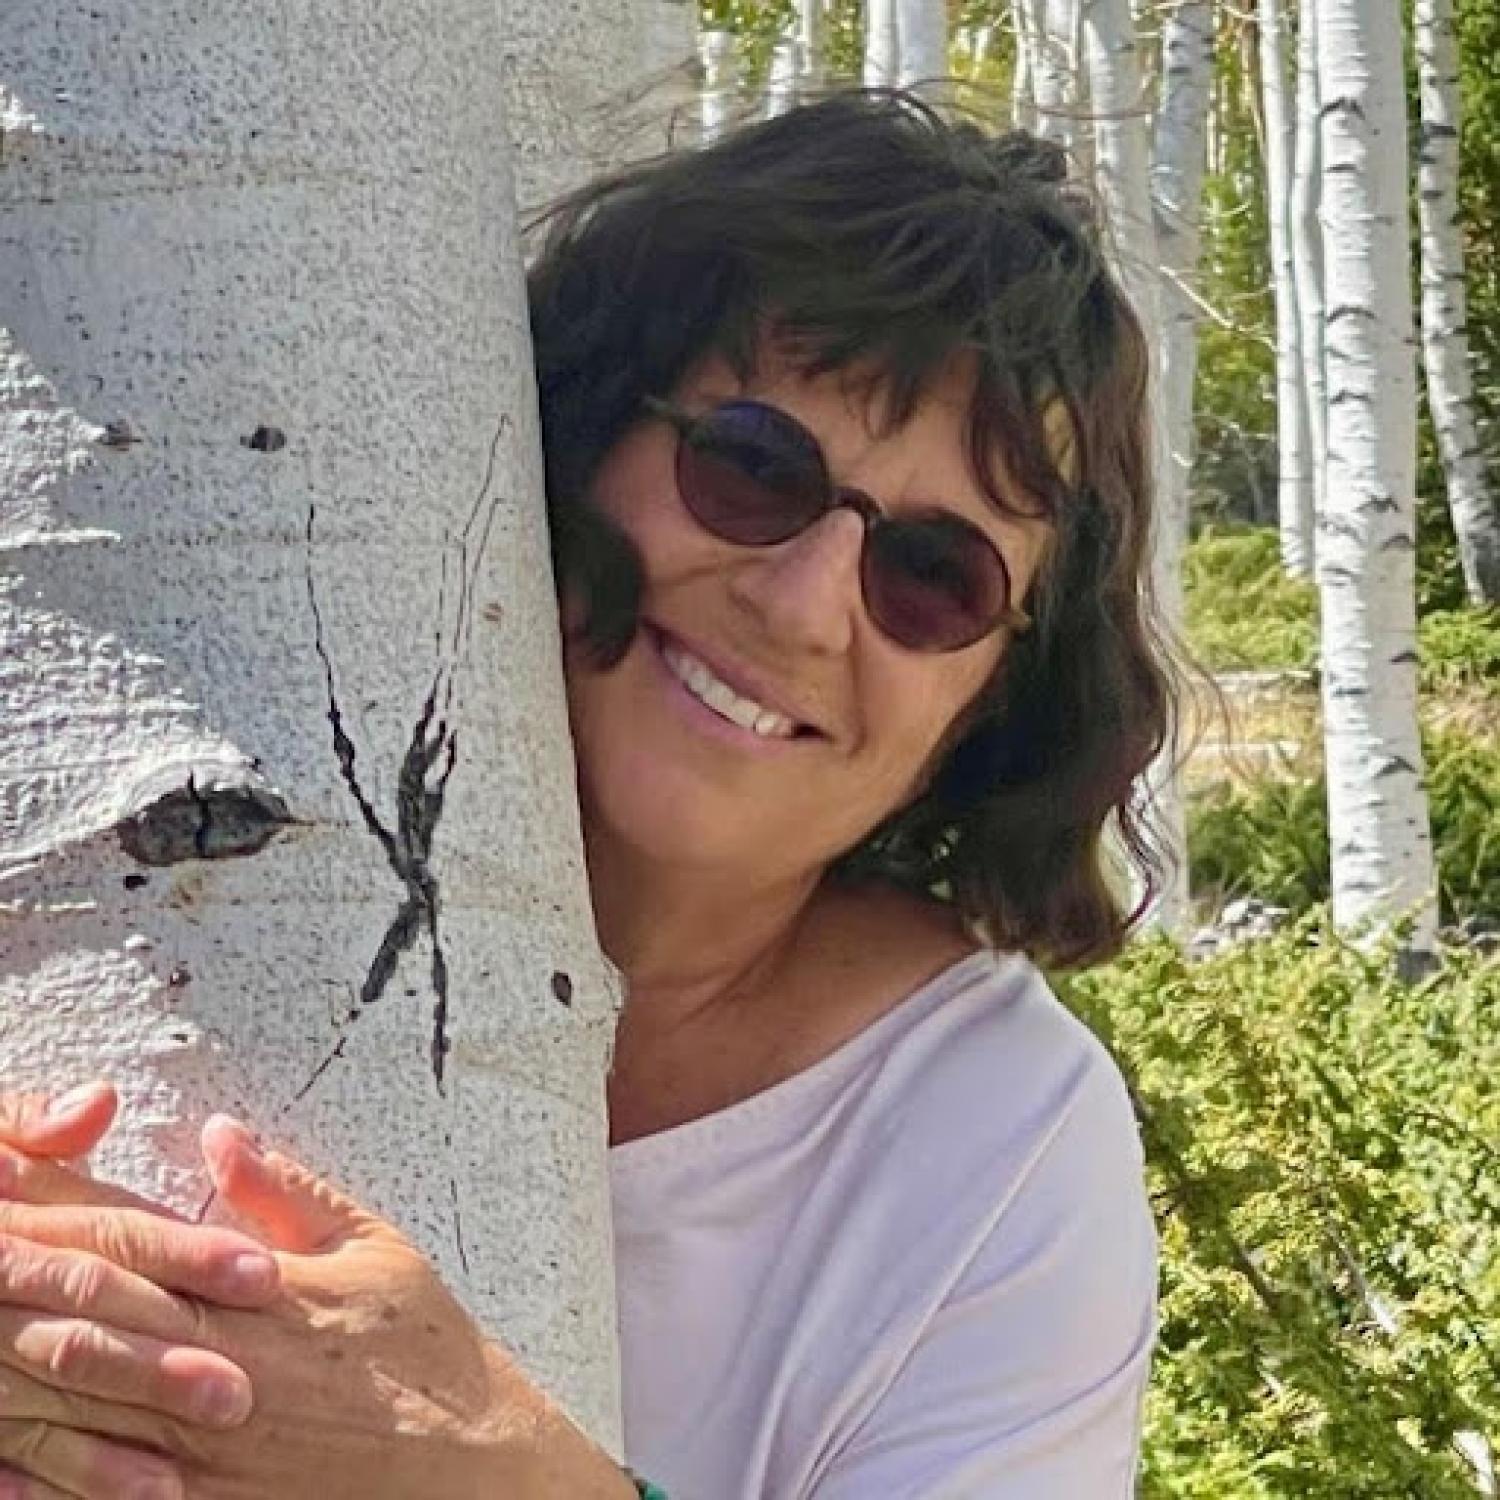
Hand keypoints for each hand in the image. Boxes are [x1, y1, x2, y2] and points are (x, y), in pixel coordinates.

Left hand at [0, 1092, 631, 1498]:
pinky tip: (5, 1462)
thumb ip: (287, 1195)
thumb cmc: (430, 1354)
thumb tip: (220, 1135)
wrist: (475, 1468)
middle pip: (93, 1316)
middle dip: (17, 1277)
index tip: (5, 1182)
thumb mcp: (375, 1250)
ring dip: (17, 1367)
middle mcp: (226, 1368)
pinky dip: (50, 1478)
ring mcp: (211, 1451)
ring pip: (84, 1405)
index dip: (62, 1215)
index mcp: (265, 1296)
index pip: (139, 1245)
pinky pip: (109, 1498)